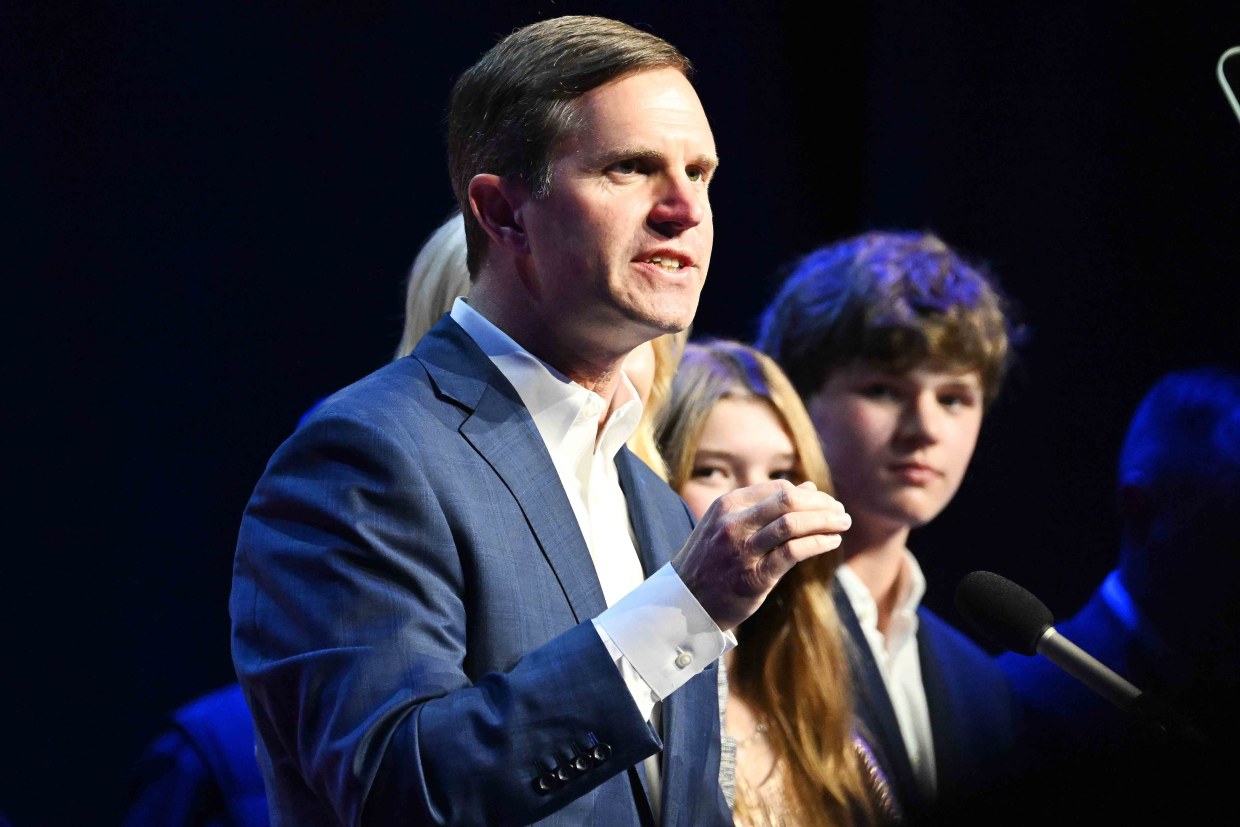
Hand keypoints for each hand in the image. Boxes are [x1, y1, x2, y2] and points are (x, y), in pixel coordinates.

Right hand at [671, 480, 849, 630]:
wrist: (685, 602)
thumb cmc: (712, 561)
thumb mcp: (729, 524)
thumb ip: (767, 507)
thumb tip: (809, 487)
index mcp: (727, 505)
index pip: (778, 489)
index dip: (809, 494)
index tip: (827, 503)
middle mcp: (733, 523)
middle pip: (788, 501)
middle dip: (821, 504)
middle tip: (840, 512)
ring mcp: (743, 550)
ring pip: (792, 524)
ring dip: (825, 521)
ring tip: (842, 524)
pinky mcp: (754, 577)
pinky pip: (793, 553)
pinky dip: (818, 543)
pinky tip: (832, 542)